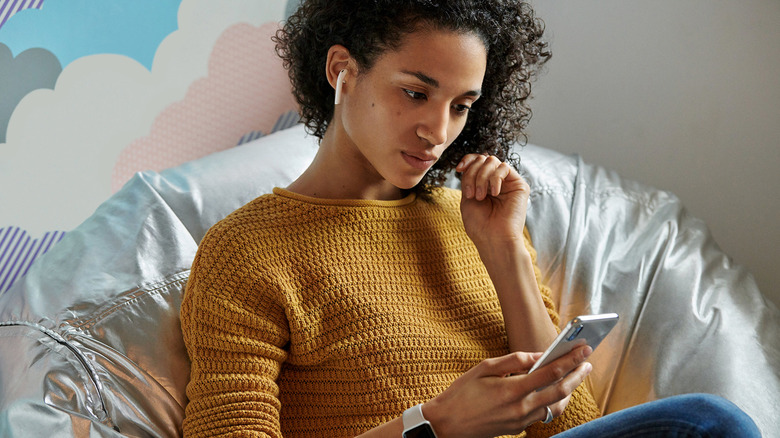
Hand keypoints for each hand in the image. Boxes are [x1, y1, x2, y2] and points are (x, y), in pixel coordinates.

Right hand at [422, 346, 592, 437]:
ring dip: (568, 390)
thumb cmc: (462, 393)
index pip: (550, 372)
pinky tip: (555, 390)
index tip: (583, 349)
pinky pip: (543, 414)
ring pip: (555, 406)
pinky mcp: (518, 428)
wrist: (447, 424)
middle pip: (560, 391)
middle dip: (577, 375)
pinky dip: (553, 401)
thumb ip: (514, 360)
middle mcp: (521, 408)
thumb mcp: (484, 368)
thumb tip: (538, 355)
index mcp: (512, 390)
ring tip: (575, 376)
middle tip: (587, 363)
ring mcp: (521, 421)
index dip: (570, 360)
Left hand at [456, 154, 529, 246]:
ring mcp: (508, 183)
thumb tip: (473, 160)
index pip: (476, 161)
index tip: (459, 169)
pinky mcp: (519, 185)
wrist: (493, 239)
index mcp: (483, 184)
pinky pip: (504, 167)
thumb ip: (469, 177)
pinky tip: (494, 193)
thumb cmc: (479, 224)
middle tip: (471, 194)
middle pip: (482, 159)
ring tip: (480, 197)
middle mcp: (496, 181)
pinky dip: (495, 178)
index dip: (468, 160)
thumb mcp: (467, 197)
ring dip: (481, 177)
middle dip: (472, 174)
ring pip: (492, 161)